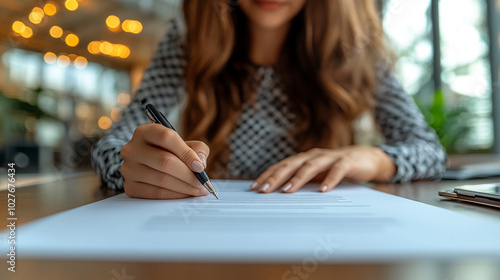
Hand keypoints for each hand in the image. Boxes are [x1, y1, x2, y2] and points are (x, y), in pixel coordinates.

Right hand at [120, 123, 209, 198]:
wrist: (149, 166)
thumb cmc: (170, 153)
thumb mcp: (184, 144)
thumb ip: (197, 149)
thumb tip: (200, 163)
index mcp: (145, 131)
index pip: (166, 137)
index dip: (186, 153)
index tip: (200, 166)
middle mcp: (132, 148)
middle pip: (164, 161)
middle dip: (188, 174)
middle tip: (202, 183)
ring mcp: (128, 168)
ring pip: (162, 179)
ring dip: (184, 187)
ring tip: (198, 190)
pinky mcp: (129, 186)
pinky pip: (156, 194)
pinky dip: (175, 196)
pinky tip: (185, 194)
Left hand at [251, 146, 395, 192]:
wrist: (366, 158)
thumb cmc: (336, 168)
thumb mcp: (316, 176)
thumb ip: (300, 181)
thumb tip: (279, 195)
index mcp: (303, 159)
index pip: (281, 166)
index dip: (267, 175)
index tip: (254, 188)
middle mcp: (313, 156)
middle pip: (291, 164)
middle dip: (276, 177)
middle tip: (264, 190)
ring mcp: (330, 158)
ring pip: (311, 166)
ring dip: (298, 178)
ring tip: (288, 190)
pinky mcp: (347, 163)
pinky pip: (337, 171)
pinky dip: (329, 180)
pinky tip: (323, 190)